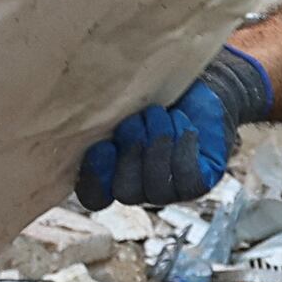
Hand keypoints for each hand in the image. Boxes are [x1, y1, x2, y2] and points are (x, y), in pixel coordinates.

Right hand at [74, 48, 274, 209]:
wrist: (202, 85)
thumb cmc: (156, 90)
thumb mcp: (123, 99)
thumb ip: (100, 112)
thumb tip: (78, 107)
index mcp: (112, 173)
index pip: (94, 196)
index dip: (95, 177)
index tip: (104, 145)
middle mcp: (139, 188)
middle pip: (125, 192)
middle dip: (132, 152)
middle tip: (139, 119)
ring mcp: (169, 190)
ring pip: (157, 189)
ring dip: (157, 147)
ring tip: (162, 115)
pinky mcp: (198, 182)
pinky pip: (187, 180)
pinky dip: (183, 150)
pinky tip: (181, 125)